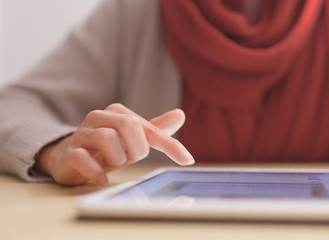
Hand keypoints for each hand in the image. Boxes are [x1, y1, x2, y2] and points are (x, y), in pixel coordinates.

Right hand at [35, 103, 193, 185]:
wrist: (69, 159)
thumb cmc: (107, 149)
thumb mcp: (133, 140)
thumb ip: (156, 129)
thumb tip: (180, 114)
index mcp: (117, 112)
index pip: (149, 127)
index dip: (169, 145)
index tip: (187, 160)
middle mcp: (98, 117)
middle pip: (129, 125)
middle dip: (137, 148)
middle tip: (130, 158)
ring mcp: (81, 134)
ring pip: (107, 139)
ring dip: (118, 158)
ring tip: (113, 164)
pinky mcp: (69, 152)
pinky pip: (83, 158)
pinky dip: (96, 171)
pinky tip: (102, 178)